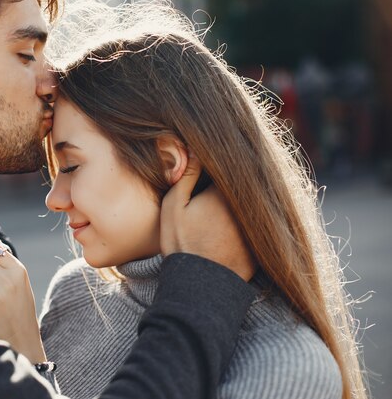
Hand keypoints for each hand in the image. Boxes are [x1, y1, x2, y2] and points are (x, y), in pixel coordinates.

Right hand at [160, 155, 255, 280]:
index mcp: (225, 190)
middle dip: (233, 181)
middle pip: (243, 183)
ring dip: (244, 199)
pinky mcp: (261, 242)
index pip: (227, 166)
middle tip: (217, 185)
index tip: (210, 164)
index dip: (218, 164)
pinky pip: (258, 224)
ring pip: (252, 203)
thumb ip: (187, 175)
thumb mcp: (174, 205)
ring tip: (223, 209)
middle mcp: (247, 204)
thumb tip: (196, 149)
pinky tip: (234, 228)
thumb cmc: (181, 243)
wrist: (199, 286)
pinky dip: (252, 220)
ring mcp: (257, 224)